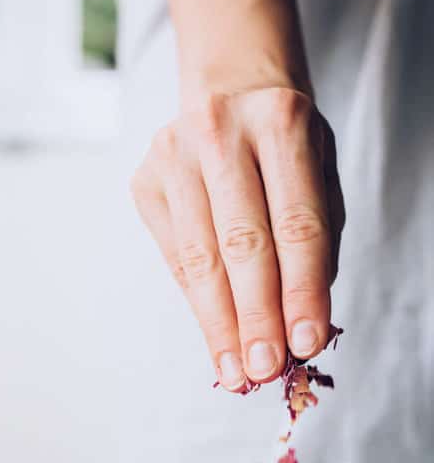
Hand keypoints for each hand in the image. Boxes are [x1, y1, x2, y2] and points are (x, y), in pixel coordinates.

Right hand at [131, 88, 344, 390]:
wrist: (229, 91)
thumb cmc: (283, 149)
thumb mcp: (318, 176)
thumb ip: (315, 246)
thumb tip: (299, 332)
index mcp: (282, 122)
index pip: (296, 223)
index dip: (302, 290)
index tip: (306, 344)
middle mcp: (221, 132)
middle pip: (242, 244)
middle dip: (256, 317)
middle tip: (265, 369)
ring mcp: (173, 155)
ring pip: (200, 260)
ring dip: (221, 325)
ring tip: (238, 371)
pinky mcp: (145, 181)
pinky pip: (176, 260)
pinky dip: (200, 306)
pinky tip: (217, 340)